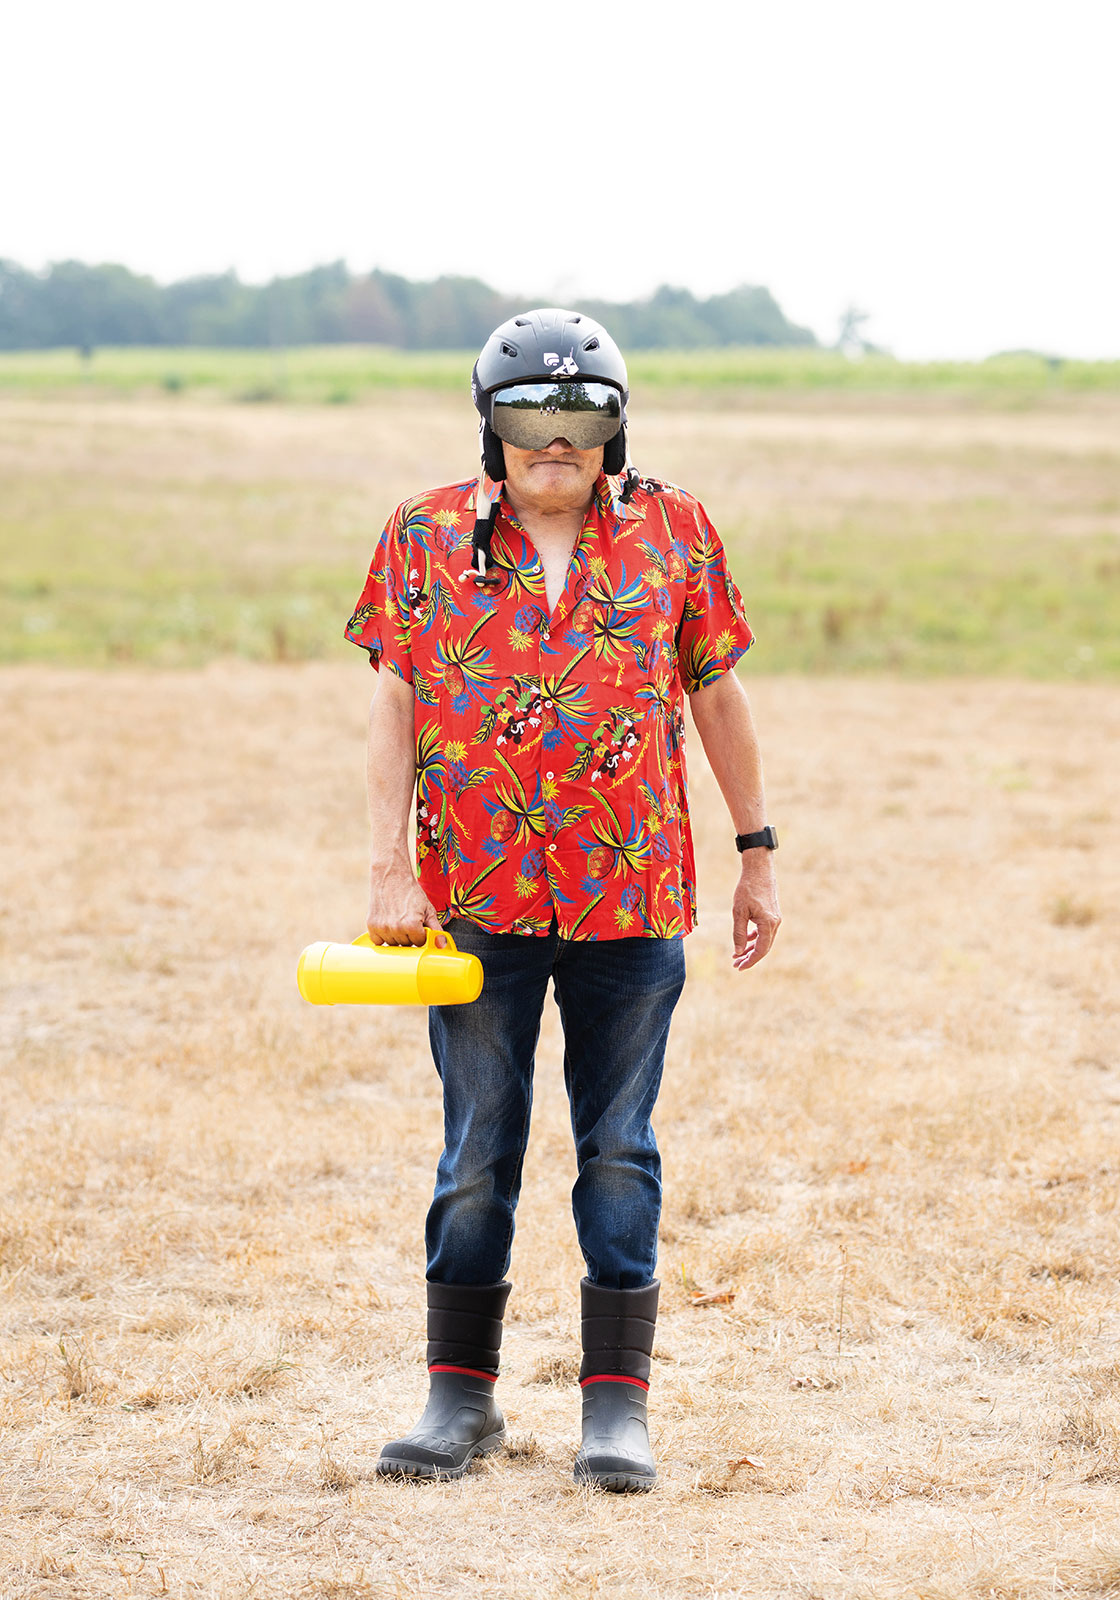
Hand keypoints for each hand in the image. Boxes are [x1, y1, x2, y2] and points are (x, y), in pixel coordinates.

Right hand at [367, 861, 446, 946]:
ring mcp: (382, 928)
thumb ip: (436, 929)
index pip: (419, 943)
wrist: (391, 877)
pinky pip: (379, 942)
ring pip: (393, 944)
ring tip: (398, 919)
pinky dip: (383, 936)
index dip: (420, 933)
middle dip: (409, 935)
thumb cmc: (410, 893)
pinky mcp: (371, 925)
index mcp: (412, 925)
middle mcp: (396, 928)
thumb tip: (442, 945)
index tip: (418, 923)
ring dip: (396, 936)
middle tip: (407, 918)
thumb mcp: (428, 909)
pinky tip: (388, 924)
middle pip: (406, 944)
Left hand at [731, 855, 780, 971]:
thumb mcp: (738, 912)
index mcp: (768, 924)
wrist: (759, 869)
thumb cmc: (747, 889)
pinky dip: (755, 938)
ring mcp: (775, 918)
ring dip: (752, 948)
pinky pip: (764, 931)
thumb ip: (739, 933)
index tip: (738, 967)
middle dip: (750, 957)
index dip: (750, 961)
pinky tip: (745, 941)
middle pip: (764, 948)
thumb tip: (738, 952)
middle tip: (736, 965)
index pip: (761, 950)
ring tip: (738, 956)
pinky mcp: (772, 913)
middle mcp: (775, 923)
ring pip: (764, 940)